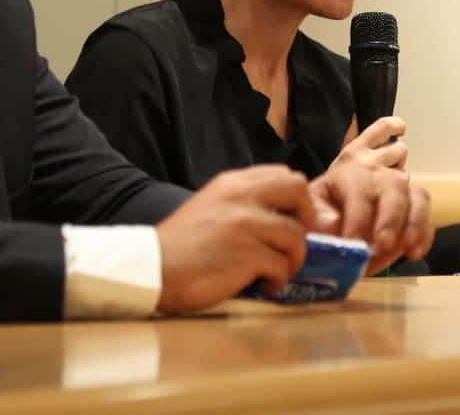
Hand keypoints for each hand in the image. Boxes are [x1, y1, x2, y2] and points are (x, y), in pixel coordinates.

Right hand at [155, 165, 314, 312]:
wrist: (152, 268)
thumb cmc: (182, 244)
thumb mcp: (213, 206)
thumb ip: (245, 203)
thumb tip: (287, 215)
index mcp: (234, 183)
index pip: (285, 174)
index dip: (298, 198)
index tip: (293, 219)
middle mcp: (242, 197)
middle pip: (299, 191)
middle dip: (307, 218)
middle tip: (296, 241)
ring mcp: (246, 225)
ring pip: (296, 236)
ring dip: (293, 259)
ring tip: (276, 272)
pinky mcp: (246, 254)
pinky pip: (282, 265)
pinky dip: (279, 279)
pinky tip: (265, 285)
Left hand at [309, 116, 434, 274]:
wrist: (333, 216)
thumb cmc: (319, 215)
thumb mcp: (311, 215)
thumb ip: (319, 221)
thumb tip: (336, 228)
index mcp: (346, 171)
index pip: (357, 189)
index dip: (357, 216)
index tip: (354, 242)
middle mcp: (377, 171)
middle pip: (392, 185)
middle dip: (390, 216)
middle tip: (383, 244)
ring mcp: (398, 184)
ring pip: (416, 193)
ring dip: (415, 221)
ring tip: (408, 248)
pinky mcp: (413, 202)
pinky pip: (426, 214)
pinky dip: (425, 232)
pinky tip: (415, 253)